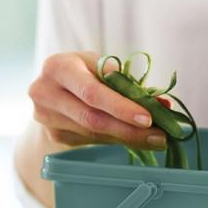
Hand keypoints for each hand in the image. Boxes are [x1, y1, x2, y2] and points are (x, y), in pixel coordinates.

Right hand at [28, 51, 166, 149]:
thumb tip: (162, 105)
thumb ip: (127, 83)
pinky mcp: (52, 135)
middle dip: (129, 130)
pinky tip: (132, 138)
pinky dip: (115, 140)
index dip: (121, 108)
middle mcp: (45, 92)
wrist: (51, 87)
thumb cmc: (83, 72)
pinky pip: (91, 141)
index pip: (92, 92)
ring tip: (154, 139)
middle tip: (159, 137)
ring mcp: (46, 117)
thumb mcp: (100, 66)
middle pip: (93, 119)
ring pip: (93, 134)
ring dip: (127, 138)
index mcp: (59, 67)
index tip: (149, 119)